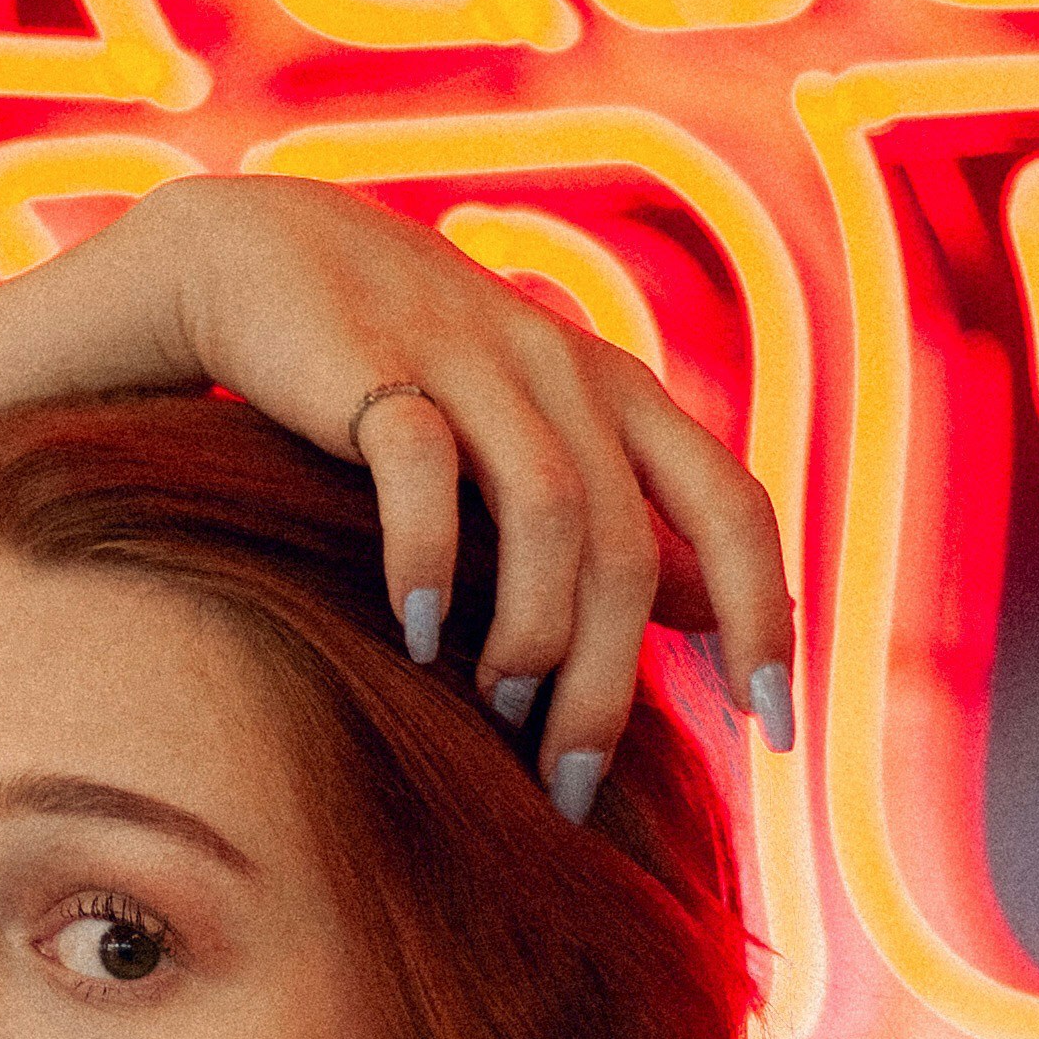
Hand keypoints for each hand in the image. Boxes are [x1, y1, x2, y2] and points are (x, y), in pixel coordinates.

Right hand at [132, 180, 793, 809]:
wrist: (263, 255)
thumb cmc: (408, 373)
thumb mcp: (537, 436)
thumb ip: (622, 517)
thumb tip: (713, 615)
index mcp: (622, 394)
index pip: (733, 507)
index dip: (765, 617)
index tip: (775, 727)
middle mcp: (566, 371)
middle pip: (629, 546)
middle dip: (611, 683)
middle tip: (572, 784)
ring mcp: (474, 360)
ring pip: (548, 511)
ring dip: (531, 631)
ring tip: (497, 705)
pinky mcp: (376, 362)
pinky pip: (421, 469)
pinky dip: (426, 557)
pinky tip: (410, 629)